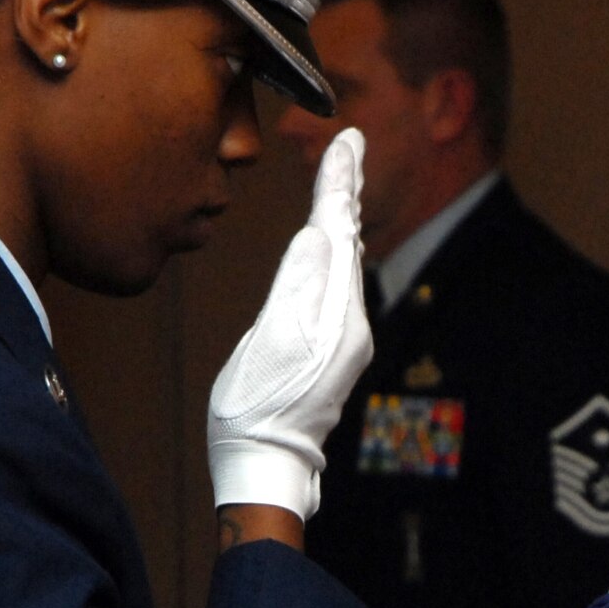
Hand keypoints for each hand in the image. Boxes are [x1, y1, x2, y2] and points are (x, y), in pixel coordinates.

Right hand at [206, 127, 370, 519]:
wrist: (267, 466)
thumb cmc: (258, 409)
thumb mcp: (272, 343)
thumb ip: (297, 286)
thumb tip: (319, 235)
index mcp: (336, 314)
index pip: (338, 232)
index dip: (338, 184)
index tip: (346, 141)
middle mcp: (351, 324)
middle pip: (348, 242)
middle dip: (345, 192)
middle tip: (349, 146)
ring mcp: (345, 340)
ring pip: (346, 263)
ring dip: (342, 220)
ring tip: (342, 183)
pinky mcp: (333, 353)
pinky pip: (338, 287)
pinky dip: (335, 253)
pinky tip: (330, 247)